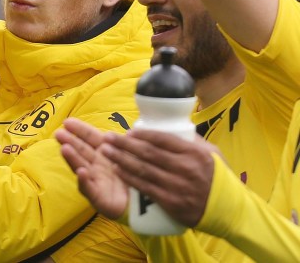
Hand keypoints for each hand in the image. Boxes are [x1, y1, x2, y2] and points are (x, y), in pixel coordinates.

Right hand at [55, 118, 128, 219]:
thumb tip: (127, 132)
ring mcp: (97, 183)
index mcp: (106, 155)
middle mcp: (98, 167)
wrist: (148, 208)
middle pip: (82, 153)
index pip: (91, 139)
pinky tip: (81, 172)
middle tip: (58, 134)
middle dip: (70, 142)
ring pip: (82, 168)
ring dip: (73, 159)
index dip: (80, 130)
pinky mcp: (100, 201)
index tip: (67, 122)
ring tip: (65, 149)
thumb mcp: (132, 157)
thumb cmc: (138, 179)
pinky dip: (84, 182)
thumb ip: (126, 147)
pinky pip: (91, 191)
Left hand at [99, 130, 218, 226]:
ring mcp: (178, 187)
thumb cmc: (218, 178)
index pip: (162, 139)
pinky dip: (129, 178)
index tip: (127, 131)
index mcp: (194, 153)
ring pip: (143, 170)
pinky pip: (146, 187)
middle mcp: (186, 169)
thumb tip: (170, 125)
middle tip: (107, 137)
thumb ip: (192, 140)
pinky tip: (117, 170)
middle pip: (148, 153)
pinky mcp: (172, 203)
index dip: (141, 134)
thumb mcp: (212, 154)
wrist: (230, 211)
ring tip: (106, 151)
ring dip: (121, 159)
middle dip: (124, 144)